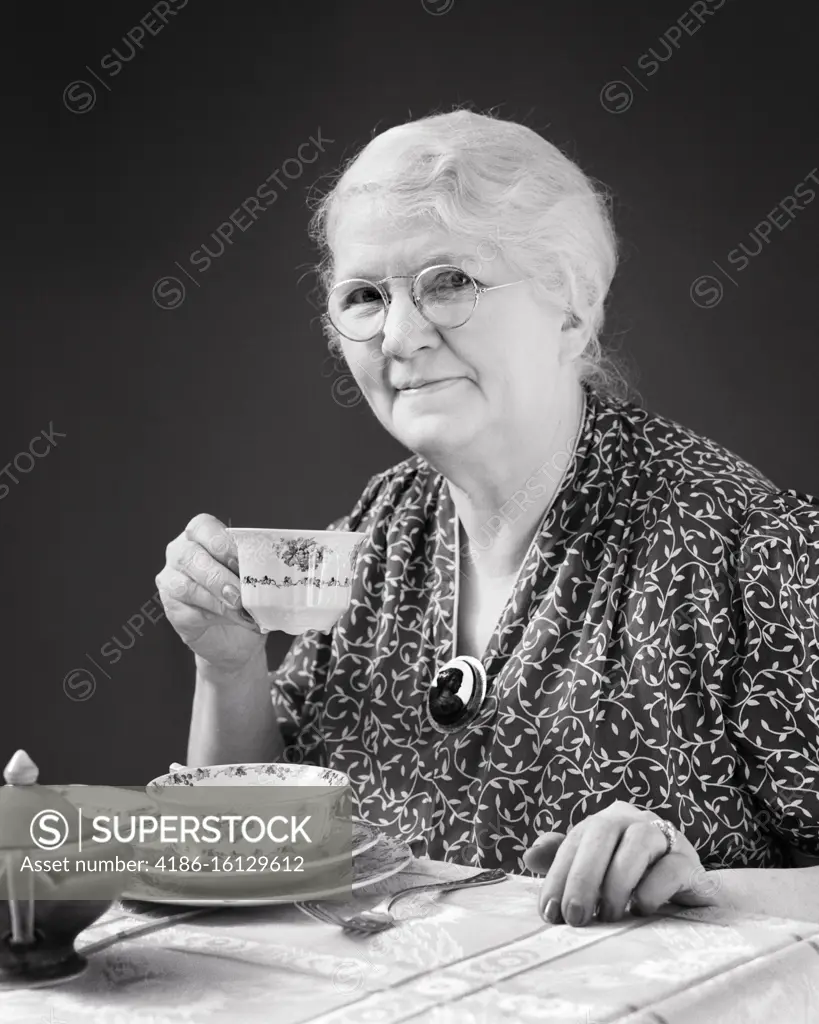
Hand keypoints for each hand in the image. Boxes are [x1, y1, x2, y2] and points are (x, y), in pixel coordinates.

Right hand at [156, 513, 264, 673]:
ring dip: (216, 598)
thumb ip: (255, 567)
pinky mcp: (172, 610)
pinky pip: (187, 612)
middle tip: (241, 592)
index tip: (243, 561)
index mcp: (200, 535)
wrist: (235, 635)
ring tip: (240, 607)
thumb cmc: (243, 595)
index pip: (203, 527)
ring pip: (184, 586)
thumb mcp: (253, 575)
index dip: (223, 543)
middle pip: (189, 555)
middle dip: (219, 575)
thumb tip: (274, 571)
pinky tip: (235, 619)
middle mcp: (180, 554)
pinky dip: (215, 617)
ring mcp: (171, 582)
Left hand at [522, 800, 717, 926]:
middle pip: (603, 832)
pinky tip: (640, 909)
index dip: (558, 875)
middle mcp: (635, 820)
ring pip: (638, 842)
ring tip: (608, 915)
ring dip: (617, 881)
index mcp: (607, 821)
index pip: (575, 839)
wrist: (692, 896)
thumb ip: (563, 861)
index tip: (549, 912)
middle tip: (575, 917)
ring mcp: (667, 837)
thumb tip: (529, 855)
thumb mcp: (596, 872)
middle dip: (583, 876)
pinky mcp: (691, 863)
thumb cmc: (636, 882)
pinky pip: (672, 867)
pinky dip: (653, 888)